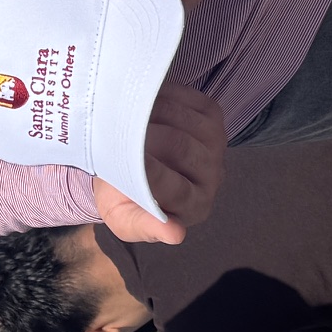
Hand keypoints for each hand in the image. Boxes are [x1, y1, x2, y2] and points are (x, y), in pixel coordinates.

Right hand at [93, 82, 224, 243]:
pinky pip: (188, 98)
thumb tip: (174, 234)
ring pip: (182, 119)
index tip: (120, 157)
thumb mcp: (124, 219)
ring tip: (124, 116)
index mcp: (194, 207)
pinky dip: (160, 97)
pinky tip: (141, 105)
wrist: (132, 166)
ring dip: (148, 112)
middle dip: (143, 135)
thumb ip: (145, 227)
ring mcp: (216, 143)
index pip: (176, 187)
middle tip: (115, 129)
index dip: (148, 171)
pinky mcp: (213, 115)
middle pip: (180, 147)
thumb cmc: (125, 196)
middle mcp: (213, 176)